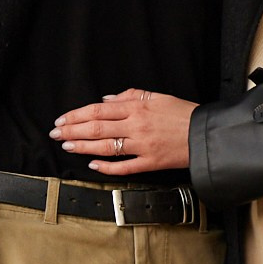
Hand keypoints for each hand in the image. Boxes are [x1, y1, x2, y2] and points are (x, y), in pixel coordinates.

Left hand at [51, 89, 197, 175]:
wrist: (206, 134)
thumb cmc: (183, 113)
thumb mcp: (158, 97)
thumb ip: (130, 95)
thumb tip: (106, 100)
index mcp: (137, 107)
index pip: (98, 110)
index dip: (76, 115)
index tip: (62, 120)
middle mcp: (136, 126)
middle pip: (96, 128)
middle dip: (72, 131)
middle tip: (56, 134)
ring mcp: (142, 146)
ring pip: (105, 147)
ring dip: (82, 147)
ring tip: (67, 146)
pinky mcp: (150, 163)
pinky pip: (124, 167)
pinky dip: (107, 167)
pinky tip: (92, 165)